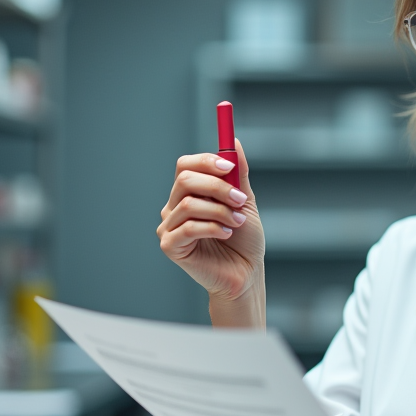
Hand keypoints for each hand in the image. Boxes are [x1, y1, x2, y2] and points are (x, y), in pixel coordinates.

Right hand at [156, 139, 264, 308]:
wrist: (247, 273)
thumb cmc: (245, 240)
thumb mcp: (244, 202)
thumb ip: (238, 174)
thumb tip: (234, 142)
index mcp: (189, 194)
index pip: (185, 166)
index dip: (206, 162)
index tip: (229, 167)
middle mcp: (174, 207)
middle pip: (185, 180)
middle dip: (217, 187)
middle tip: (240, 200)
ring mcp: (169, 227)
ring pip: (189, 204)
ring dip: (221, 211)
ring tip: (237, 222)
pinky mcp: (170, 246)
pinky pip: (188, 228)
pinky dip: (213, 228)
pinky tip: (227, 234)